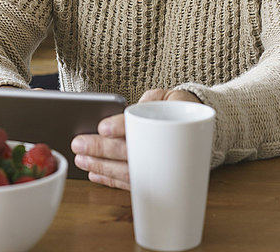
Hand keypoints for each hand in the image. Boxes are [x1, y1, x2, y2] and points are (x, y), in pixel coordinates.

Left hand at [71, 89, 200, 189]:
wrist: (200, 124)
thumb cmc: (177, 107)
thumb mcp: (166, 96)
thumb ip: (149, 102)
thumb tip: (128, 112)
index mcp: (169, 122)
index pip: (141, 125)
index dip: (120, 126)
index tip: (102, 127)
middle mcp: (165, 148)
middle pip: (130, 151)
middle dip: (102, 150)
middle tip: (78, 144)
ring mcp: (161, 166)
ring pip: (129, 172)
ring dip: (102, 167)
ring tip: (81, 159)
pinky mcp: (156, 178)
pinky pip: (131, 183)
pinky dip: (111, 180)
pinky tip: (94, 173)